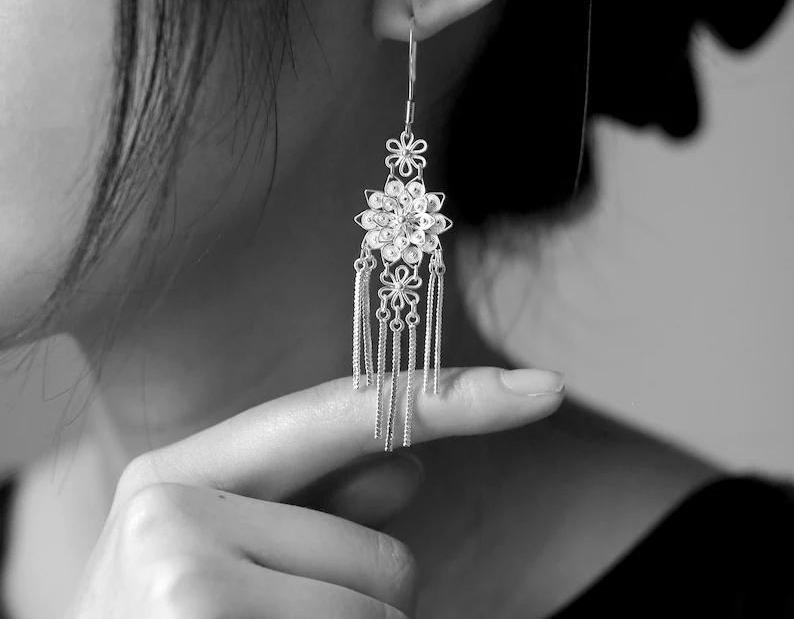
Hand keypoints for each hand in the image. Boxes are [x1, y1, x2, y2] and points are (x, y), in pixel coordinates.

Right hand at [65, 366, 563, 617]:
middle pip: (382, 550)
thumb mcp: (218, 557)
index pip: (340, 416)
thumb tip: (410, 469)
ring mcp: (183, 582)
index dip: (447, 399)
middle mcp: (169, 512)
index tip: (540, 389)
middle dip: (362, 598)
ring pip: (379, 609)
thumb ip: (315, 507)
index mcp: (174, 474)